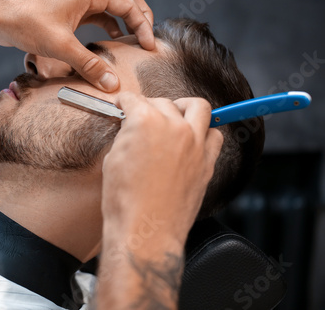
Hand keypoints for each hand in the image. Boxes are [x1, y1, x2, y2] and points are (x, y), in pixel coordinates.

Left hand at [0, 0, 154, 91]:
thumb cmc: (25, 21)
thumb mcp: (61, 46)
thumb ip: (88, 65)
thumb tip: (111, 83)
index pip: (129, 6)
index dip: (143, 26)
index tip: (149, 47)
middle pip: (125, 0)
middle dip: (140, 18)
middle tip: (148, 39)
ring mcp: (77, 2)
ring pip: (110, 9)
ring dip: (123, 24)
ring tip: (133, 44)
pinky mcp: (68, 13)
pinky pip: (95, 18)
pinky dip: (106, 28)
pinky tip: (109, 43)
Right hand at [101, 93, 222, 243]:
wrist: (145, 229)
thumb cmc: (125, 200)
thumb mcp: (113, 159)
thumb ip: (126, 136)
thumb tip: (130, 130)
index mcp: (145, 121)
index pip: (134, 100)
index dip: (125, 101)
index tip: (124, 105)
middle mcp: (173, 126)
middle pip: (164, 102)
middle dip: (150, 106)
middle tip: (142, 118)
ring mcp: (194, 143)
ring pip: (198, 107)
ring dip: (184, 108)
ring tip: (175, 116)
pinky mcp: (207, 161)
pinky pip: (215, 135)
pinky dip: (204, 132)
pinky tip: (193, 139)